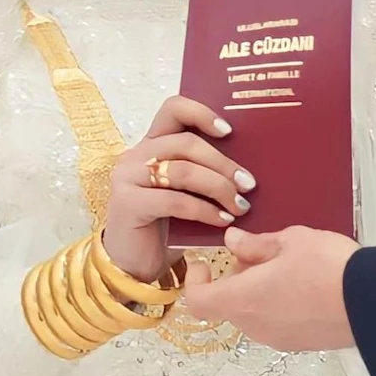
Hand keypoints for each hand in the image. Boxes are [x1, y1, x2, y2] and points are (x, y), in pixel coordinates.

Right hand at [103, 96, 255, 282]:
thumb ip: (204, 174)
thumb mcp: (188, 194)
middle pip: (185, 143)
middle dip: (223, 163)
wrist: (133, 265)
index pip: (173, 109)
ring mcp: (127, 178)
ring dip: (218, 188)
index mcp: (151, 145)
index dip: (202, 113)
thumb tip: (248, 169)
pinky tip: (223, 221)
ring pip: (182, 170)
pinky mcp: (128, 204)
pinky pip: (175, 200)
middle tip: (248, 184)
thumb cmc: (166, 229)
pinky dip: (205, 210)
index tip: (230, 131)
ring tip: (240, 206)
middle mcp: (135, 155)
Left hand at [185, 226, 360, 351]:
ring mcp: (278, 338)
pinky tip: (305, 284)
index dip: (194, 282)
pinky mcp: (301, 344)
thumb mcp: (291, 241)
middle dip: (235, 278)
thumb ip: (256, 244)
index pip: (198, 301)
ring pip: (254, 313)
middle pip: (229, 304)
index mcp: (243, 299)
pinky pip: (277, 322)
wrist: (374, 302)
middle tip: (257, 253)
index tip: (203, 263)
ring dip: (258, 291)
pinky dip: (278, 304)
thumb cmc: (327, 266)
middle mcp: (255, 325)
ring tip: (288, 265)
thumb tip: (233, 243)